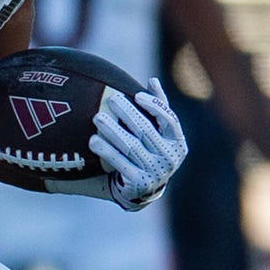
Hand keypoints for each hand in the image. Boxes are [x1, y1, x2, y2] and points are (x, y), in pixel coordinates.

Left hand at [92, 78, 186, 211]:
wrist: (144, 188)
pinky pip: (120, 163)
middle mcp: (170, 158)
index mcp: (177, 142)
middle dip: (127, 113)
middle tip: (111, 100)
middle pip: (146, 131)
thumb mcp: (159, 132)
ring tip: (97, 117)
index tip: (136, 95)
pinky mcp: (138, 183)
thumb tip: (153, 80)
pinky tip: (93, 140)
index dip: (154, 106)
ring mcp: (155, 172)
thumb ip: (158, 107)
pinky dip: (106, 150)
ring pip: (131, 146)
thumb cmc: (150, 150)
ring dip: (113, 130)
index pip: (169, 120)